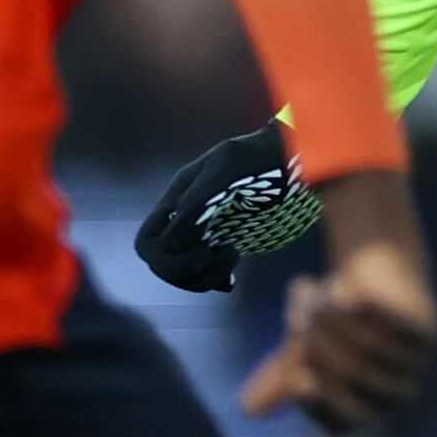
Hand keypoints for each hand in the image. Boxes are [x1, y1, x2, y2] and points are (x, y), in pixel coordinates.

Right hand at [134, 115, 326, 293]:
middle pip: (162, 265)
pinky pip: (205, 273)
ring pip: (185, 273)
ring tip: (234, 253)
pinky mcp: (223, 241)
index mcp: (177, 200)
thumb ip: (195, 204)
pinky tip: (231, 278)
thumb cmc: (258, 158)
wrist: (290, 157)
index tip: (202, 249)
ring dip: (207, 275)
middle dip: (188, 270)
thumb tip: (168, 244)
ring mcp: (203, 232)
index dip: (164, 258)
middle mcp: (184, 219)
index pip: (147, 244)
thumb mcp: (225, 172)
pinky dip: (215, 279)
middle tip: (223, 252)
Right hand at [240, 167, 436, 430]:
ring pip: (372, 349)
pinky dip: (368, 309)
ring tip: (312, 289)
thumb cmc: (332, 324)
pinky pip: (396, 327)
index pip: (339, 420)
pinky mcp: (428, 335)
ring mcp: (414, 367)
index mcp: (361, 411)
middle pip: (351, 377)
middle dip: (317, 341)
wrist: (374, 280)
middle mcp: (391, 397)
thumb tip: (248, 409)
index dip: (317, 402)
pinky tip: (350, 292)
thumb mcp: (298, 351)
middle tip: (297, 308)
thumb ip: (278, 379)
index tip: (296, 376)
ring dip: (335, 318)